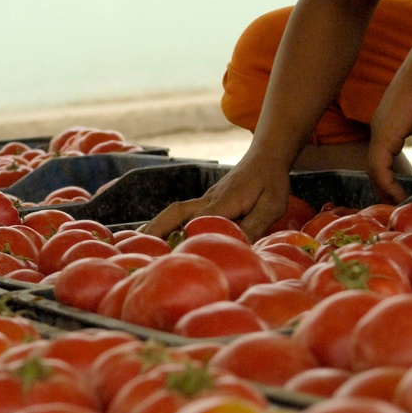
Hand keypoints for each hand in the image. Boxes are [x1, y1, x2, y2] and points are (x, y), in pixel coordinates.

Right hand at [141, 153, 289, 242]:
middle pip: (176, 213)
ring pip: (175, 212)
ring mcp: (205, 199)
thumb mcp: (271, 205)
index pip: (199, 222)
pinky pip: (182, 213)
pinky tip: (160, 235)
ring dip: (157, 225)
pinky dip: (167, 222)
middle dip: (157, 229)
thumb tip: (239, 247)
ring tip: (141, 244)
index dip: (185, 239)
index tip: (171, 256)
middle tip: (140, 247)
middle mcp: (208, 200)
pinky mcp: (207, 201)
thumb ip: (256, 224)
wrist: (266, 156)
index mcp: (223, 202)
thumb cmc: (271, 181)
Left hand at [368, 69, 411, 201]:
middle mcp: (378, 129)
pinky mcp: (385, 137)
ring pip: (374, 170)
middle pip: (374, 165)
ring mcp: (379, 133)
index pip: (381, 155)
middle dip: (382, 187)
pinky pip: (380, 169)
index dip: (387, 174)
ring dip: (384, 189)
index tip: (397, 190)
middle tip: (392, 203)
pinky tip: (399, 196)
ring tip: (396, 204)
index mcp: (387, 124)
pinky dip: (387, 185)